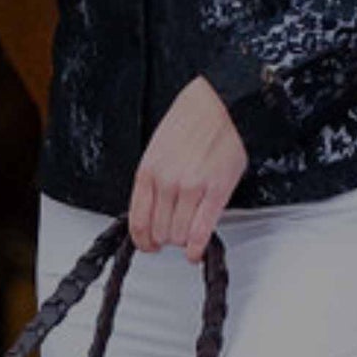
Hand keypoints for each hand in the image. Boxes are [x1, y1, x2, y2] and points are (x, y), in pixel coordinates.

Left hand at [130, 77, 246, 261]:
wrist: (218, 104)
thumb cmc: (190, 122)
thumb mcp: (157, 150)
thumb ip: (154, 180)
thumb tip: (153, 209)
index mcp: (148, 171)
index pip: (138, 220)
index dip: (142, 240)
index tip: (147, 244)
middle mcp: (166, 182)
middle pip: (159, 231)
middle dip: (164, 239)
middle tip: (170, 238)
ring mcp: (191, 189)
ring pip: (178, 235)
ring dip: (181, 242)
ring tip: (186, 237)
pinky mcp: (216, 192)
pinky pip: (201, 231)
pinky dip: (197, 247)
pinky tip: (195, 251)